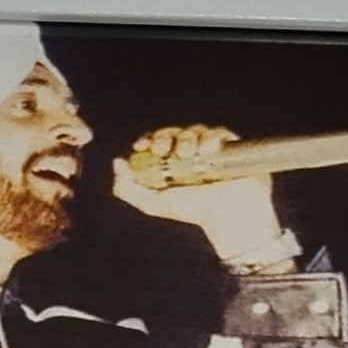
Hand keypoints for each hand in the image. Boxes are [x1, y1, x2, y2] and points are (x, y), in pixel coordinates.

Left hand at [112, 127, 293, 268]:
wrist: (229, 217)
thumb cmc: (194, 212)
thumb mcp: (153, 204)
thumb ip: (127, 189)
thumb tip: (117, 162)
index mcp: (172, 164)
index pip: (157, 143)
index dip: (148, 140)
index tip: (141, 146)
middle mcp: (191, 154)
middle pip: (173, 133)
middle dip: (165, 136)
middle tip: (163, 150)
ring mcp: (211, 149)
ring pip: (194, 130)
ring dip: (186, 138)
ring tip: (188, 154)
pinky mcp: (230, 146)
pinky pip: (218, 132)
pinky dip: (210, 137)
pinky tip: (207, 150)